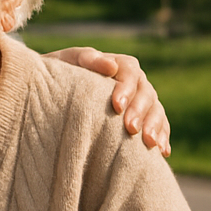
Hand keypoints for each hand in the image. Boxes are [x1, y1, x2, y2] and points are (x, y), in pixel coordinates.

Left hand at [53, 47, 170, 155]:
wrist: (48, 96)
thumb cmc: (55, 77)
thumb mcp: (63, 63)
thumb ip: (84, 59)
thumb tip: (111, 65)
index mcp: (116, 65)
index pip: (130, 72)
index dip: (126, 89)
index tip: (117, 106)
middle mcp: (132, 82)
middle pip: (146, 93)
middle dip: (141, 111)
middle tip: (131, 129)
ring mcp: (139, 101)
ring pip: (156, 110)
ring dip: (155, 125)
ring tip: (150, 143)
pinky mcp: (141, 120)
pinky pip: (159, 126)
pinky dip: (162, 136)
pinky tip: (162, 152)